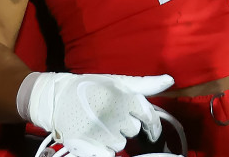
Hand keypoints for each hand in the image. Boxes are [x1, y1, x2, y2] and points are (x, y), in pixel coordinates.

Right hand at [24, 72, 172, 156]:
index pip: (149, 117)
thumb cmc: (92, 88)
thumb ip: (145, 84)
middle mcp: (115, 115)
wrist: (58, 98)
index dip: (152, 125)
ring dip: (113, 138)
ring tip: (100, 126)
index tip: (150, 129)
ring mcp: (102, 132)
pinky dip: (103, 150)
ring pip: (121, 144)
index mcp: (125, 97)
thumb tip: (170, 79)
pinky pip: (108, 155)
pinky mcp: (89, 146)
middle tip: (111, 117)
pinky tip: (96, 139)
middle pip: (133, 131)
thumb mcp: (118, 81)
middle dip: (125, 126)